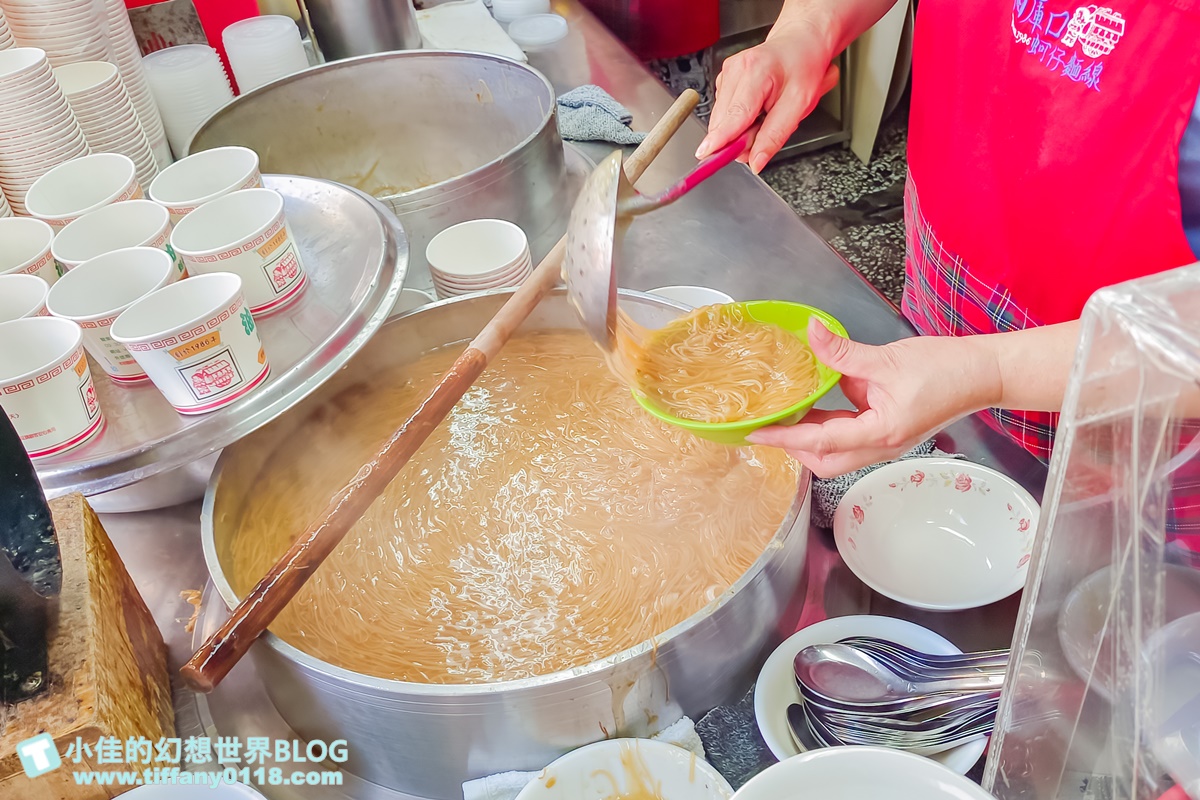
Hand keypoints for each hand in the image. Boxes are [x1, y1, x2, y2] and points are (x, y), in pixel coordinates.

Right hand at [696, 19, 839, 172]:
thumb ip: (774, 136)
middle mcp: (735, 71)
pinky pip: (726, 112)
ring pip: (723, 120)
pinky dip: (739, 119)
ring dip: (741, 129)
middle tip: (765, 131)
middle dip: (740, 138)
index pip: (734, 115)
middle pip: (724, 122)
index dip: (720, 139)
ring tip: (765, 114)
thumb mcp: (799, 105)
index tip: (706, 154)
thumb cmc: (803, 66)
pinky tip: (756, 108)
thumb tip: (756, 162)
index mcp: (755, 72)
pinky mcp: (725, 80)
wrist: (801, 42)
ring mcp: (727, 74)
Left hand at [746, 320, 1001, 477]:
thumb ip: (842, 351)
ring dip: (811, 436)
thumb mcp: (886, 357)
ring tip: (787, 413)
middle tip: (770, 425)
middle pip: (825, 461)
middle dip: (795, 448)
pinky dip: (830, 424)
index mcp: (879, 433)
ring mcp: (885, 442)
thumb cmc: (945, 368)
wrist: (983, 374)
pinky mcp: (888, 431)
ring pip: (837, 452)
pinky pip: (851, 435)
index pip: (819, 441)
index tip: (756, 434)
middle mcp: (881, 446)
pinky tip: (818, 401)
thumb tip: (811, 330)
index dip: (784, 437)